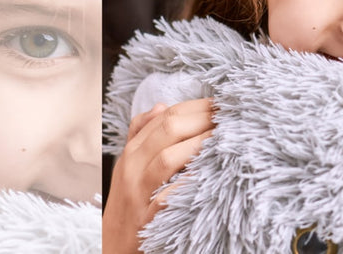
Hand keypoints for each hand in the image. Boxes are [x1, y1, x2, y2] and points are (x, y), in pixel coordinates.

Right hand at [103, 99, 214, 253]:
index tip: (222, 102)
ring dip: (200, 144)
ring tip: (225, 137)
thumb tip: (161, 105)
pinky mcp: (147, 218)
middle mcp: (133, 167)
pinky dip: (188, 184)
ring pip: (168, 158)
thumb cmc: (128, 201)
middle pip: (168, 130)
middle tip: (230, 114)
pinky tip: (210, 174)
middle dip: (203, 118)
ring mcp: (139, 193)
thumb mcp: (129, 165)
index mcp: (132, 151)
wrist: (112, 244)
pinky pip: (168, 197)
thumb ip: (142, 133)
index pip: (165, 116)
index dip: (196, 106)